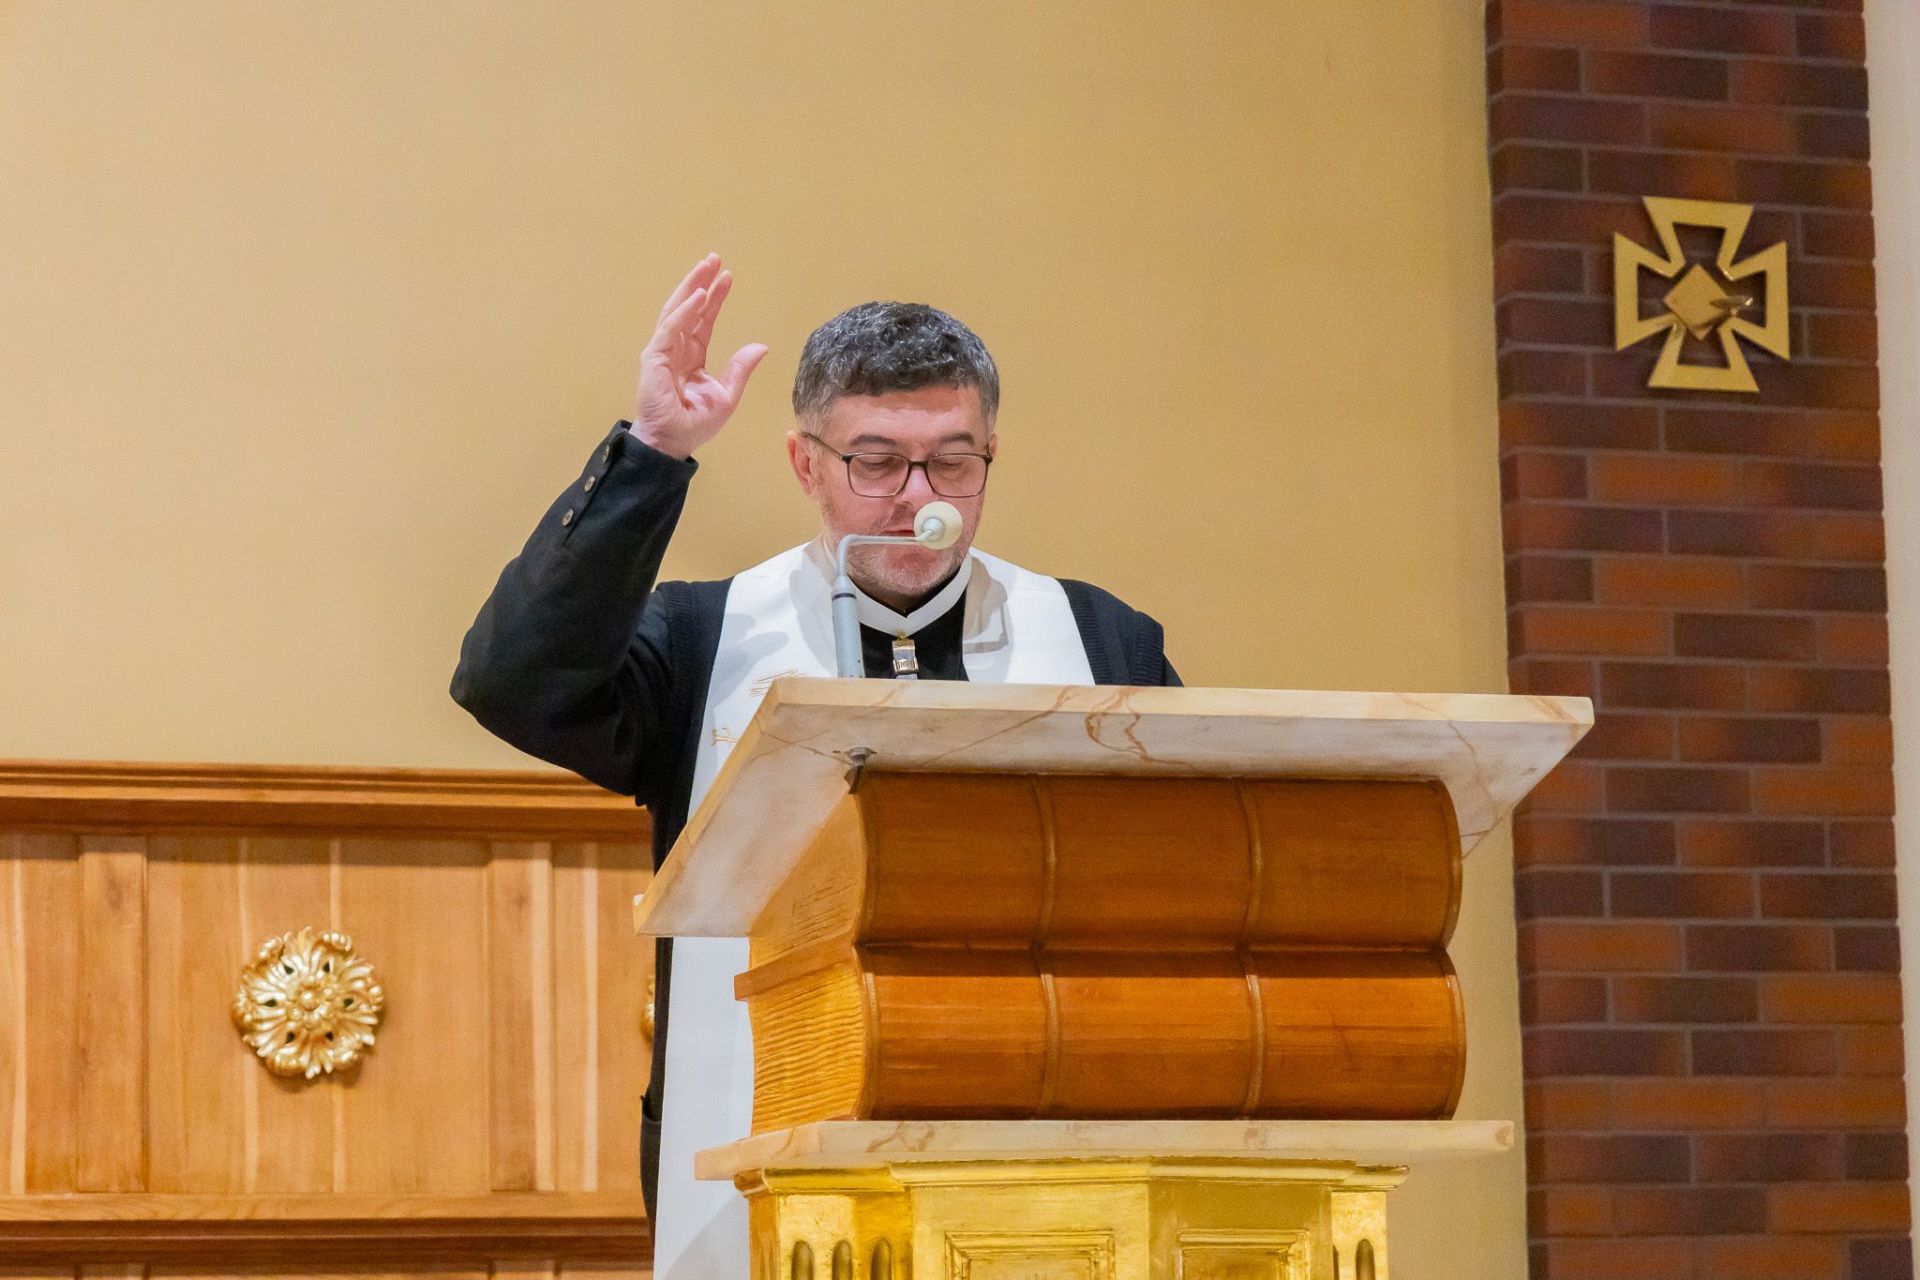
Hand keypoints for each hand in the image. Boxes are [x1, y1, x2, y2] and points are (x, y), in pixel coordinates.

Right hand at [630, 253, 768, 459]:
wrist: (672, 443)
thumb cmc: (694, 424)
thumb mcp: (727, 395)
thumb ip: (740, 369)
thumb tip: (761, 346)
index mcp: (691, 358)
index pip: (703, 321)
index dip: (714, 299)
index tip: (727, 277)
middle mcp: (675, 350)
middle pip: (688, 308)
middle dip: (700, 282)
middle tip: (714, 259)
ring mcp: (662, 352)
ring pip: (676, 311)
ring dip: (691, 287)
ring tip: (706, 268)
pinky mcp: (654, 359)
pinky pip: (671, 329)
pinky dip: (684, 311)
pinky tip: (698, 295)